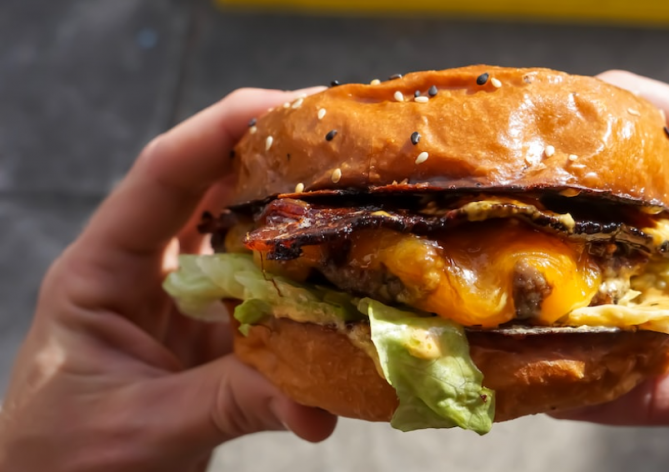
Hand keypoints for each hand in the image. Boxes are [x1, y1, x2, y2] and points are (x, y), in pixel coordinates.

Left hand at [0, 88, 336, 470]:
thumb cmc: (62, 464)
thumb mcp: (144, 428)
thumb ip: (232, 402)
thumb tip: (321, 403)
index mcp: (100, 271)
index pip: (162, 176)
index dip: (223, 131)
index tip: (290, 107)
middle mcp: (141, 271)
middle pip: (209, 191)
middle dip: (274, 163)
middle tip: (343, 149)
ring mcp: (177, 302)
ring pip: (242, 240)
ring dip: (295, 227)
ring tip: (356, 208)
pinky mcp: (206, 336)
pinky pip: (261, 301)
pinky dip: (301, 300)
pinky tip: (341, 304)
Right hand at [553, 71, 668, 471]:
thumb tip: (573, 384)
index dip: (653, 105)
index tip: (590, 95)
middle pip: (664, 175)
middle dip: (603, 162)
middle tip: (537, 160)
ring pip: (642, 232)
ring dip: (593, 226)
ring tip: (529, 220)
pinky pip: (634, 287)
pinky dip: (596, 285)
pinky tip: (555, 294)